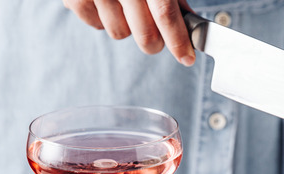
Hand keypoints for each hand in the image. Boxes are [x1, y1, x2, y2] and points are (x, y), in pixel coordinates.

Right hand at [63, 0, 195, 65]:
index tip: (186, 58)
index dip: (178, 40)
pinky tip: (106, 1)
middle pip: (144, 34)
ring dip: (126, 27)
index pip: (165, 14)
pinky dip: (103, 18)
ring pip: (119, 33)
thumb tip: (187, 23)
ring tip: (124, 5)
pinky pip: (96, 25)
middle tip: (156, 36)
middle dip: (154, 43)